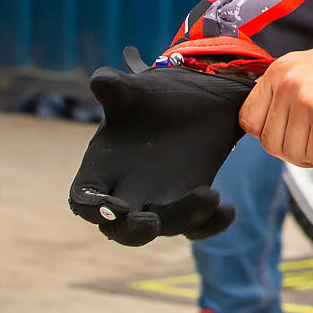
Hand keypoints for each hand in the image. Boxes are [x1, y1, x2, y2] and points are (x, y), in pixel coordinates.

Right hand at [67, 64, 252, 245]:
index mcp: (102, 168)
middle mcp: (127, 192)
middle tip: (152, 223)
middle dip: (133, 232)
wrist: (197, 96)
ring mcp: (160, 202)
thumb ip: (113, 87)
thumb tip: (99, 80)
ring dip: (185, 217)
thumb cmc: (155, 94)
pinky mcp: (190, 204)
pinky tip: (229, 210)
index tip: (115, 207)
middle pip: (121, 229)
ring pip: (166, 226)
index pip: (84, 199)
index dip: (93, 208)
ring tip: (211, 195)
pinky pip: (198, 227)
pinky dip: (211, 224)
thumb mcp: (135, 88)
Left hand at [242, 40, 312, 167]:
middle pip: (270, 142)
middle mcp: (289, 83)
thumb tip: (266, 125)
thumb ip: (286, 91)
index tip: (292, 131)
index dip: (271, 132)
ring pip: (292, 154)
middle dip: (295, 148)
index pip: (249, 119)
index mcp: (280, 69)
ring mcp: (307, 101)